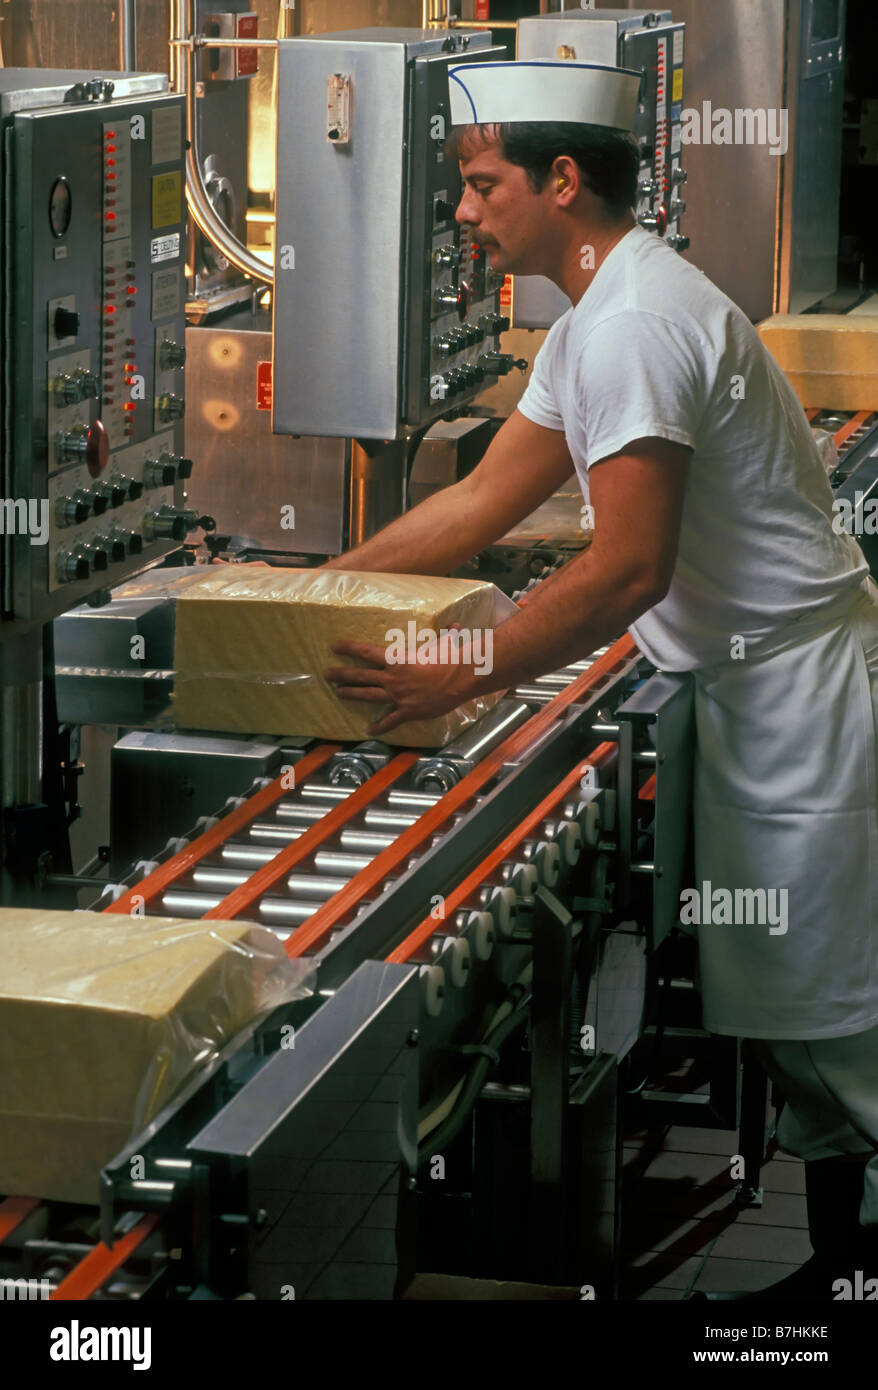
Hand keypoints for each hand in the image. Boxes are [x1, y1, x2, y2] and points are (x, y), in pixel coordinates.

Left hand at [325, 631, 475, 736]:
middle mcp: (392, 678)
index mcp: (397, 659)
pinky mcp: (407, 711)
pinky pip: (390, 720)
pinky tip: (370, 730)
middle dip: (341, 674)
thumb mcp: (444, 644)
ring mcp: (398, 696)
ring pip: (368, 695)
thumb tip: (455, 625)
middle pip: (361, 675)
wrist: (459, 679)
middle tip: (327, 674)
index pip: (366, 652)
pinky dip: (380, 726)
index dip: (349, 648)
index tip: (335, 647)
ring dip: (351, 694)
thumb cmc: (450, 658)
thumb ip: (445, 635)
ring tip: (338, 693)